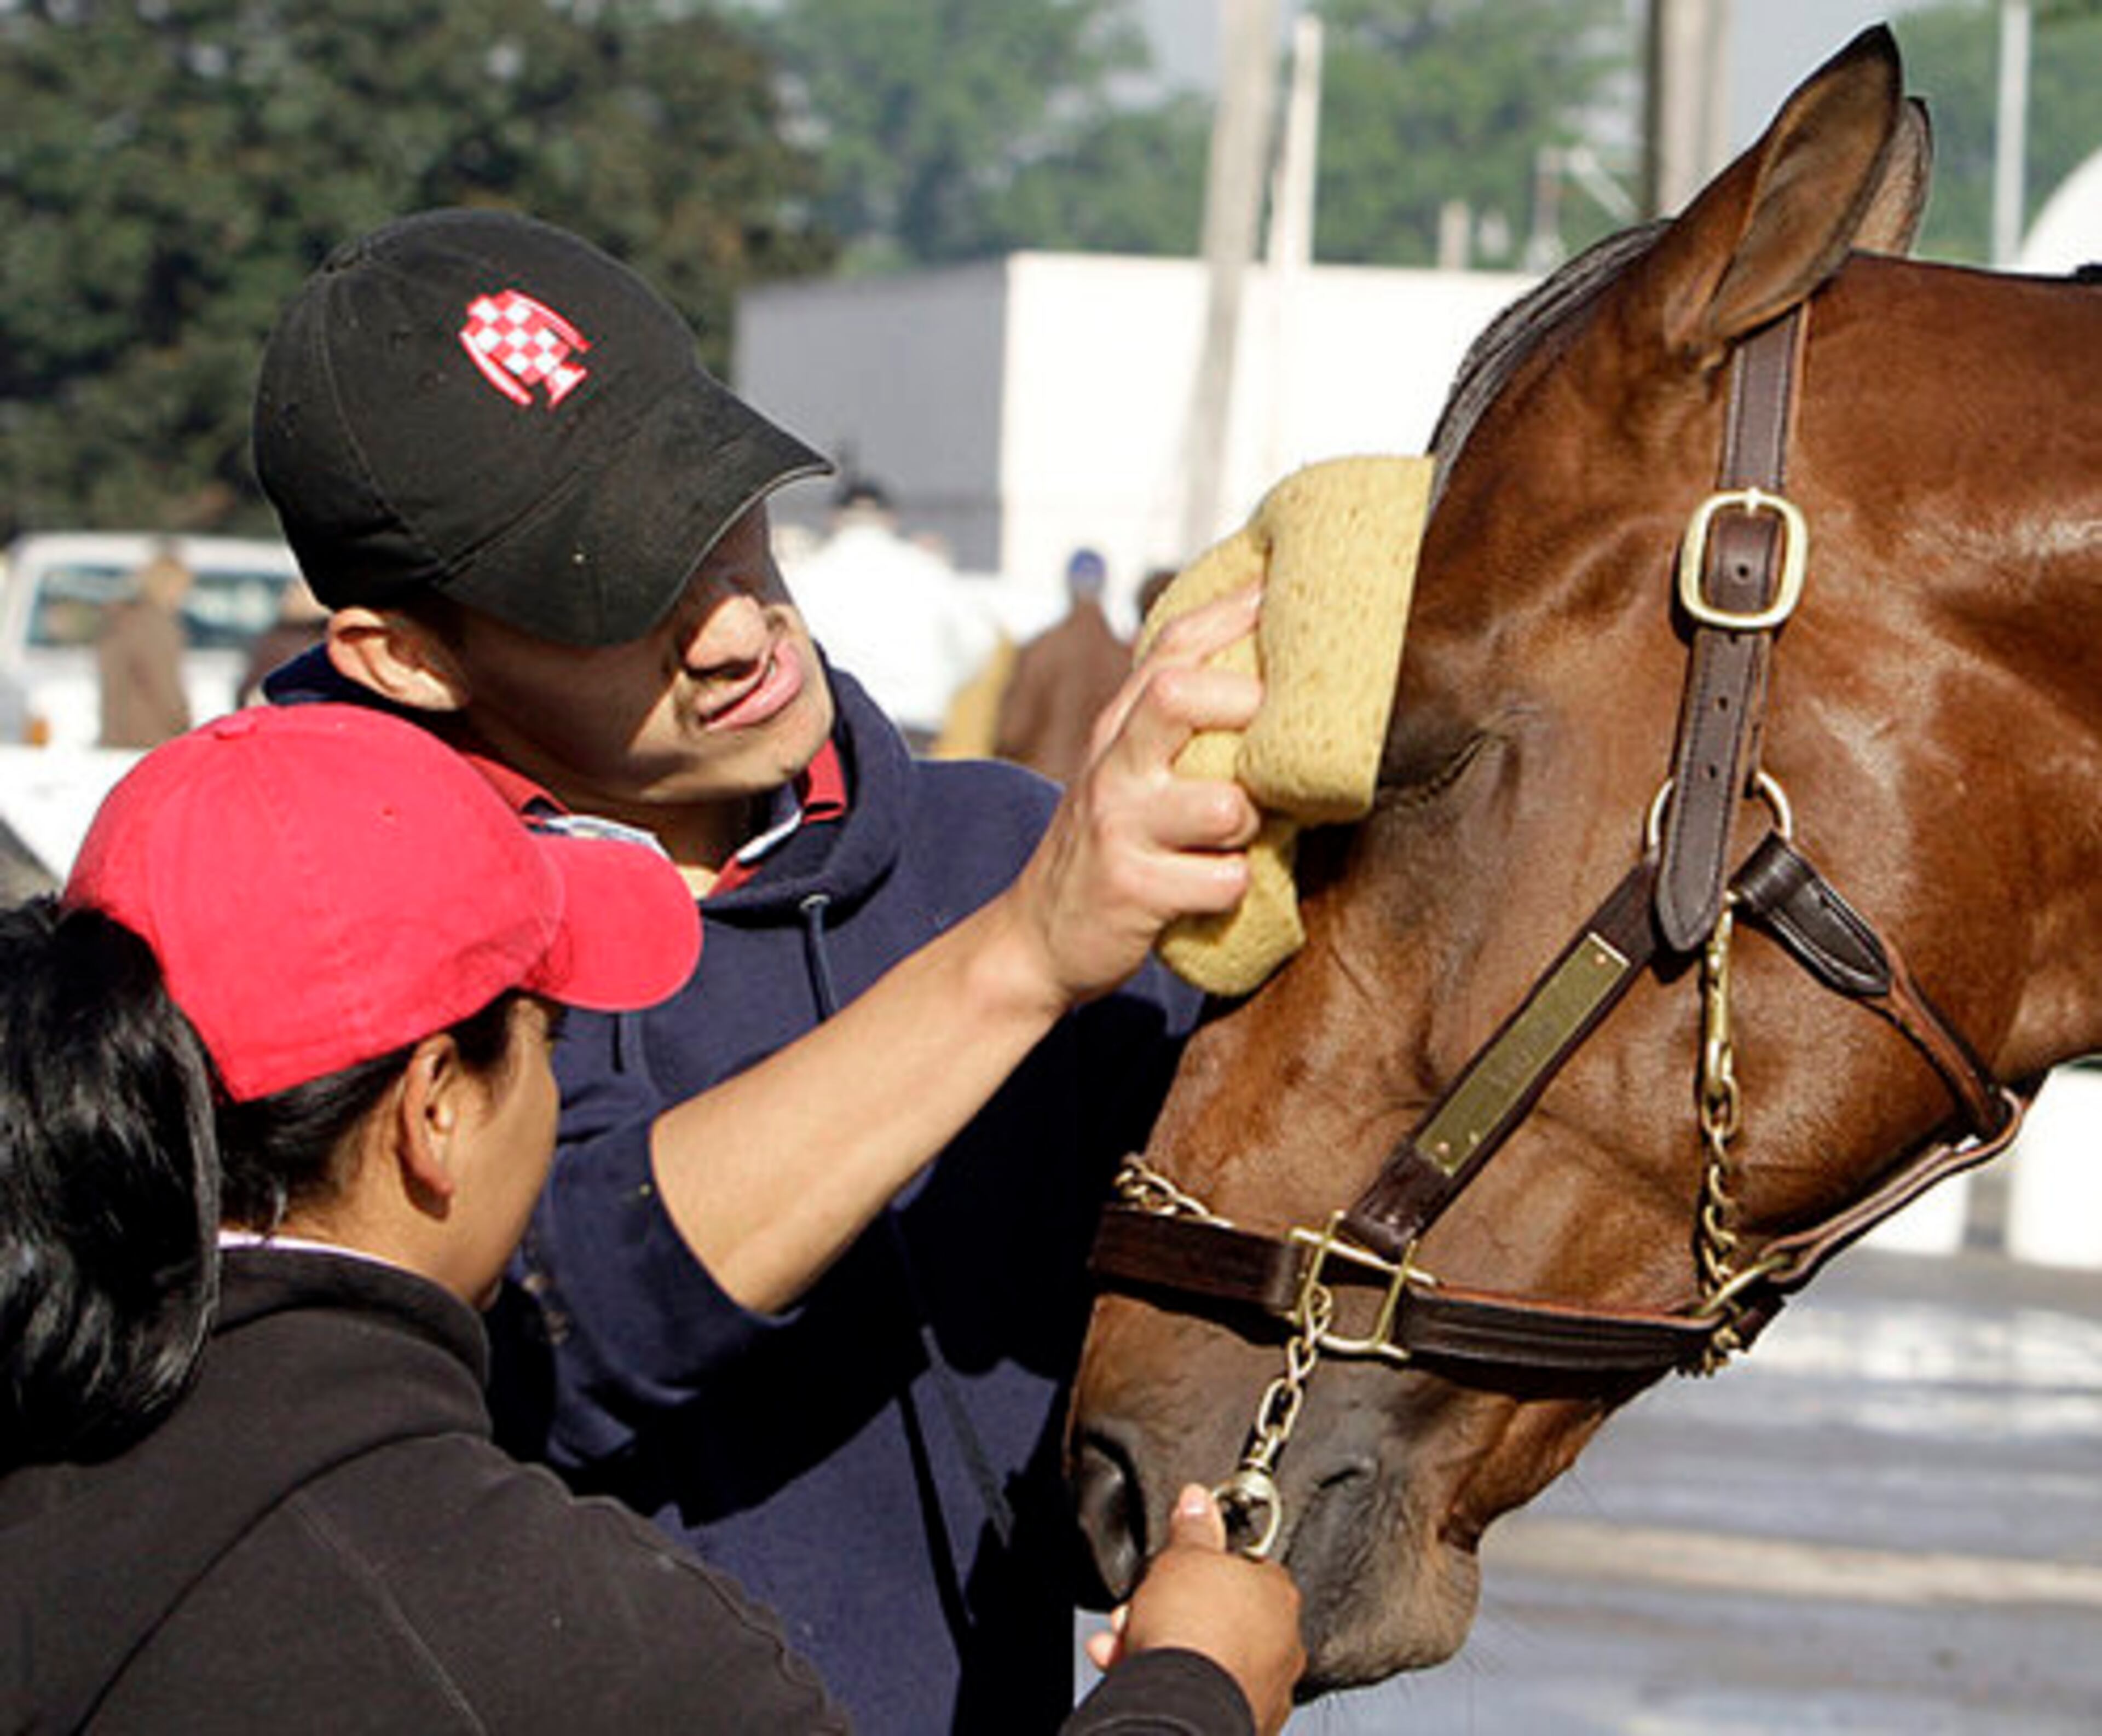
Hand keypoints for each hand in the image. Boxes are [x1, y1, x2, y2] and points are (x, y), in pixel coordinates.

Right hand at [1000, 585, 1263, 1007]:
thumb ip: (1177, 715)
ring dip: (1252, 824)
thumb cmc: (1116, 841)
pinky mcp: (1134, 890)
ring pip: (1225, 805)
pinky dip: (1234, 886)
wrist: (1039, 935)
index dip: (1234, 613)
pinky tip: (1212, 888)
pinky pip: (1224, 880)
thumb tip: (1256, 644)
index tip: (1284, 590)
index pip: (1175, 646)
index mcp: (1119, 726)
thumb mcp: (1129, 765)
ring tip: (1237, 837)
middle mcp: (1114, 765)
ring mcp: (1121, 826)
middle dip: (1245, 707)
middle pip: (1181, 695)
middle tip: (1277, 740)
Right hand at [1086, 1484, 1303, 1735]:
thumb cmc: (1193, 1629)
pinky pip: (1203, 1690)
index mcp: (1276, 1592)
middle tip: (1138, 1608)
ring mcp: (1266, 1684)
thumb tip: (1197, 1499)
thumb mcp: (1183, 1557)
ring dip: (1161, 1644)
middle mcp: (1282, 1641)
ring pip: (1206, 1654)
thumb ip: (1194, 1528)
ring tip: (1123, 1643)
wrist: (1183, 1703)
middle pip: (1217, 1613)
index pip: (1242, 1566)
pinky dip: (1172, 1680)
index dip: (1198, 1566)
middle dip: (1170, 1609)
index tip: (1172, 1570)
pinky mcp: (1246, 1718)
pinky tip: (1135, 1672)